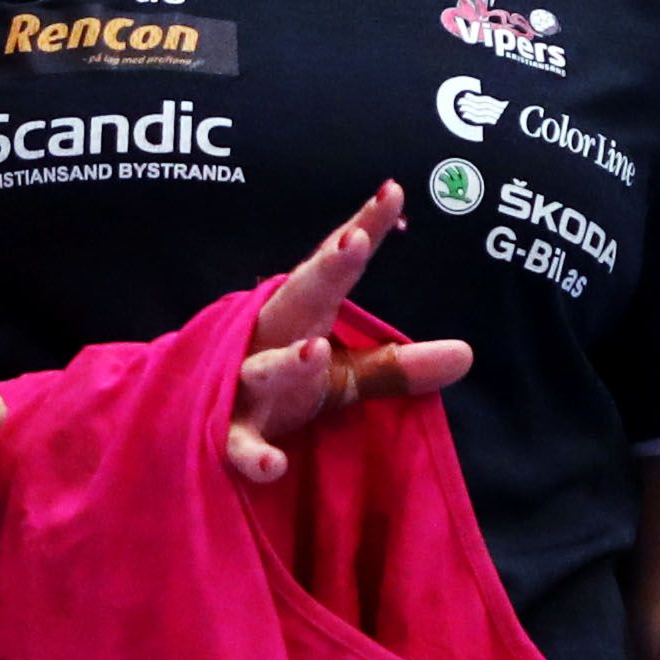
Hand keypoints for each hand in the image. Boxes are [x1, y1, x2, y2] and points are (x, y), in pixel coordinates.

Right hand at [224, 186, 470, 487]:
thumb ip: (396, 366)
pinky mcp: (227, 434)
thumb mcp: (342, 377)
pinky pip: (239, 445)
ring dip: (288, 362)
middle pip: (298, 298)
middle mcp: (268, 339)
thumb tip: (468, 355)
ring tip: (315, 349)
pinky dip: (254, 455)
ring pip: (262, 370)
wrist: (191, 420)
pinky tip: (275, 466)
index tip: (394, 193)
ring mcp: (243, 386)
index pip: (334, 267)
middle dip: (324, 270)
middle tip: (355, 241)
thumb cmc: (279, 387)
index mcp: (299, 315)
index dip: (363, 229)